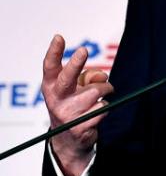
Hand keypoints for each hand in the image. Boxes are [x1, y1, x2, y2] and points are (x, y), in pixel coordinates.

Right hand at [42, 34, 113, 175]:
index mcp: (51, 87)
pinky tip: (96, 113)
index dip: (53, 52)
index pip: (49, 67)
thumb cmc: (74, 105)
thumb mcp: (76, 89)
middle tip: (83, 50)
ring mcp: (67, 114)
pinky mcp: (80, 126)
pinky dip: (105, 107)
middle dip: (75, 64)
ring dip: (105, 91)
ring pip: (96, 92)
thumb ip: (87, 77)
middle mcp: (56, 100)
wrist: (69, 139)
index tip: (59, 37)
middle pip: (67, 78)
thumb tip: (101, 77)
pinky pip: (103, 108)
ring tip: (101, 96)